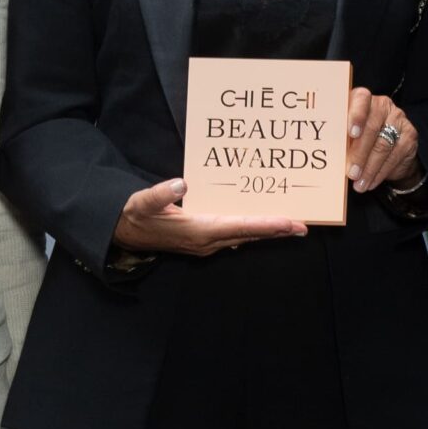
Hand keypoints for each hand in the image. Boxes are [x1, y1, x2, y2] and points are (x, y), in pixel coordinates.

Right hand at [112, 178, 304, 257]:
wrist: (123, 232)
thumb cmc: (135, 215)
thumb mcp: (143, 202)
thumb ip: (162, 194)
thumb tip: (182, 184)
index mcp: (199, 231)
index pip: (241, 227)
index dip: (268, 225)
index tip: (291, 224)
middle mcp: (208, 241)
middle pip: (249, 234)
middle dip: (277, 231)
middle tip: (303, 226)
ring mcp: (207, 244)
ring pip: (244, 237)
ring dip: (267, 232)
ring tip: (290, 225)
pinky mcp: (204, 241)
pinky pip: (235, 236)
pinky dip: (251, 230)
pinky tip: (261, 225)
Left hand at [346, 89, 419, 194]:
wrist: (389, 149)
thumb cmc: (360, 139)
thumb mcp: (347, 136)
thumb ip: (340, 140)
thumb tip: (327, 159)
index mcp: (363, 100)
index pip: (361, 98)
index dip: (356, 115)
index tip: (350, 133)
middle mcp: (382, 105)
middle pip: (371, 128)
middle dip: (359, 154)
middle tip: (351, 173)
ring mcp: (398, 119)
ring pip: (383, 145)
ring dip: (369, 169)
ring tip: (359, 184)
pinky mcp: (410, 135)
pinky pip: (395, 156)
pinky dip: (380, 172)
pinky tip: (371, 182)